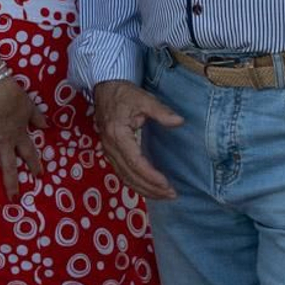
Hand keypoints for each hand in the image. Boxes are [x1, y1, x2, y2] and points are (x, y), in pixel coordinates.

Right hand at [0, 75, 47, 198]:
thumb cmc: (14, 98)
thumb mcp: (30, 107)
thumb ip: (37, 118)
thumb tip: (46, 126)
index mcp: (19, 136)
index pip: (29, 154)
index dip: (34, 165)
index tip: (39, 176)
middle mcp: (4, 143)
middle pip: (9, 167)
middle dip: (11, 185)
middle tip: (13, 200)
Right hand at [92, 80, 183, 200]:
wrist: (104, 88)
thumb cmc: (124, 93)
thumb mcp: (143, 98)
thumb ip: (161, 111)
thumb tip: (179, 121)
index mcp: (118, 135)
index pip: (135, 163)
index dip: (151, 177)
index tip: (167, 184)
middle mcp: (110, 147)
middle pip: (129, 176)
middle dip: (150, 188)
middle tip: (171, 195)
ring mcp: (108, 151)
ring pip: (124, 178)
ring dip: (143, 190)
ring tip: (163, 195)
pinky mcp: (110, 152)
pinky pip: (121, 173)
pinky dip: (135, 184)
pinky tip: (148, 187)